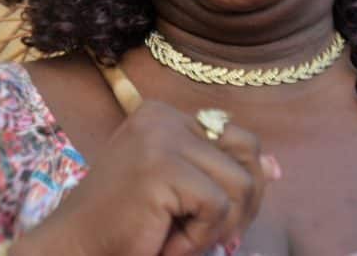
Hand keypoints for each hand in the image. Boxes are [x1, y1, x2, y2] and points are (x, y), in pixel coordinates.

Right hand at [12, 100, 279, 255]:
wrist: (78, 246)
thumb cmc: (128, 224)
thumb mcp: (182, 190)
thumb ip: (223, 172)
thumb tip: (278, 167)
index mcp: (164, 114)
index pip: (239, 139)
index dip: (241, 185)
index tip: (215, 218)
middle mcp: (162, 115)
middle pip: (248, 156)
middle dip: (240, 204)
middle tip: (201, 232)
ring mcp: (160, 137)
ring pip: (241, 185)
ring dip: (218, 227)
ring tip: (178, 236)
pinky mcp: (161, 166)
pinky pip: (217, 207)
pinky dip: (199, 238)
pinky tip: (165, 241)